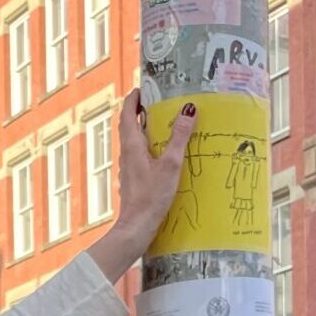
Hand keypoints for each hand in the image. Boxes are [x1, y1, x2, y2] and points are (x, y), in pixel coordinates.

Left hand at [86, 89, 196, 282]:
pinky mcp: (134, 178)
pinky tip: (165, 153)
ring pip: (134, 140)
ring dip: (146, 128)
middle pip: (129, 124)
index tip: (144, 87)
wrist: (136, 227)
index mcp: (132, 145)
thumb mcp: (170, 164)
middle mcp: (127, 153)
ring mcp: (129, 167)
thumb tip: (188, 110)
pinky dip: (150, 145)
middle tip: (158, 101)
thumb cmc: (151, 197)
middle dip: (141, 110)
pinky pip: (140, 154)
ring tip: (165, 123)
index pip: (127, 113)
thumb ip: (179, 137)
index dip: (134, 98)